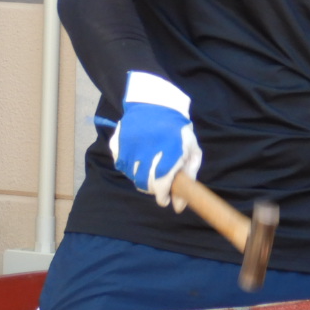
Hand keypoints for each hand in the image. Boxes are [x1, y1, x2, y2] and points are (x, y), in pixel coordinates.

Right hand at [107, 71, 201, 208]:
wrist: (155, 103)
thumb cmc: (177, 129)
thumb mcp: (191, 149)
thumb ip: (189, 177)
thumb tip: (178, 206)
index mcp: (169, 150)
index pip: (161, 184)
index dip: (162, 196)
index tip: (165, 199)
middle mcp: (147, 148)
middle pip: (145, 183)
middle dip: (153, 189)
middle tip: (159, 184)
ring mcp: (130, 145)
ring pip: (132, 175)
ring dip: (141, 178)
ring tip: (149, 168)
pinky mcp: (118, 142)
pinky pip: (121, 164)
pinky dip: (128, 167)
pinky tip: (138, 159)